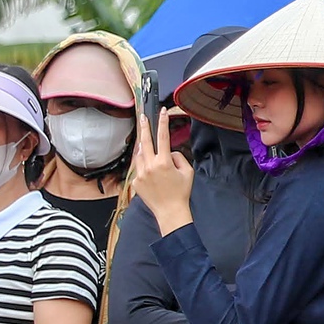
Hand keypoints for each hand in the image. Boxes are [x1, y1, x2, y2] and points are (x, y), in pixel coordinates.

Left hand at [129, 108, 195, 230]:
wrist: (170, 211)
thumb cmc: (181, 192)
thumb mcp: (188, 172)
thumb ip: (179, 158)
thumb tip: (169, 152)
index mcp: (164, 162)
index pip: (163, 137)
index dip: (162, 122)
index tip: (162, 112)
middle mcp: (150, 166)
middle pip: (145, 141)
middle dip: (144, 126)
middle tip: (142, 117)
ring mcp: (141, 174)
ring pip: (140, 155)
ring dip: (144, 149)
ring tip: (150, 148)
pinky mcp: (135, 181)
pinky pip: (139, 168)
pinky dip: (145, 167)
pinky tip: (153, 175)